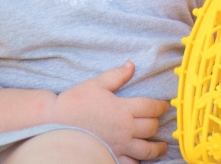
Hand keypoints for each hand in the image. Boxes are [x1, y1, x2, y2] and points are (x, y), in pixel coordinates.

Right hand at [54, 61, 168, 162]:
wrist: (55, 125)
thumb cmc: (75, 103)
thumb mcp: (97, 83)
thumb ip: (117, 75)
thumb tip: (131, 65)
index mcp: (123, 108)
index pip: (151, 107)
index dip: (161, 106)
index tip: (165, 106)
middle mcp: (125, 129)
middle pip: (151, 127)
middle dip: (158, 124)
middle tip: (160, 122)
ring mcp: (118, 146)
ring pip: (146, 150)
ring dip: (157, 148)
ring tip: (161, 147)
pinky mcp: (110, 157)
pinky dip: (138, 162)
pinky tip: (140, 159)